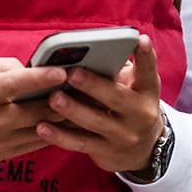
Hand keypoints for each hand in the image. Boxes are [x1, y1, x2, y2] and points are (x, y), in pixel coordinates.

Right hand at [0, 56, 67, 184]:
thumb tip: (28, 68)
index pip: (15, 84)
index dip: (42, 77)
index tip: (64, 71)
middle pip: (35, 112)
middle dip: (61, 100)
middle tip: (82, 89)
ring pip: (38, 132)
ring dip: (60, 120)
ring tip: (79, 106)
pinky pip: (30, 147)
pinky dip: (47, 134)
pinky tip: (59, 124)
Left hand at [33, 35, 164, 174]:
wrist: (142, 150)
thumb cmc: (130, 107)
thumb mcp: (135, 88)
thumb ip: (119, 71)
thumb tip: (90, 51)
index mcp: (147, 92)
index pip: (148, 71)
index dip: (146, 56)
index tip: (140, 39)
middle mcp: (139, 114)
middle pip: (116, 98)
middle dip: (93, 85)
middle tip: (71, 73)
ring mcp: (123, 136)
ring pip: (95, 122)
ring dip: (72, 110)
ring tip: (53, 98)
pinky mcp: (105, 152)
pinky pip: (80, 143)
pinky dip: (60, 136)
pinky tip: (42, 127)